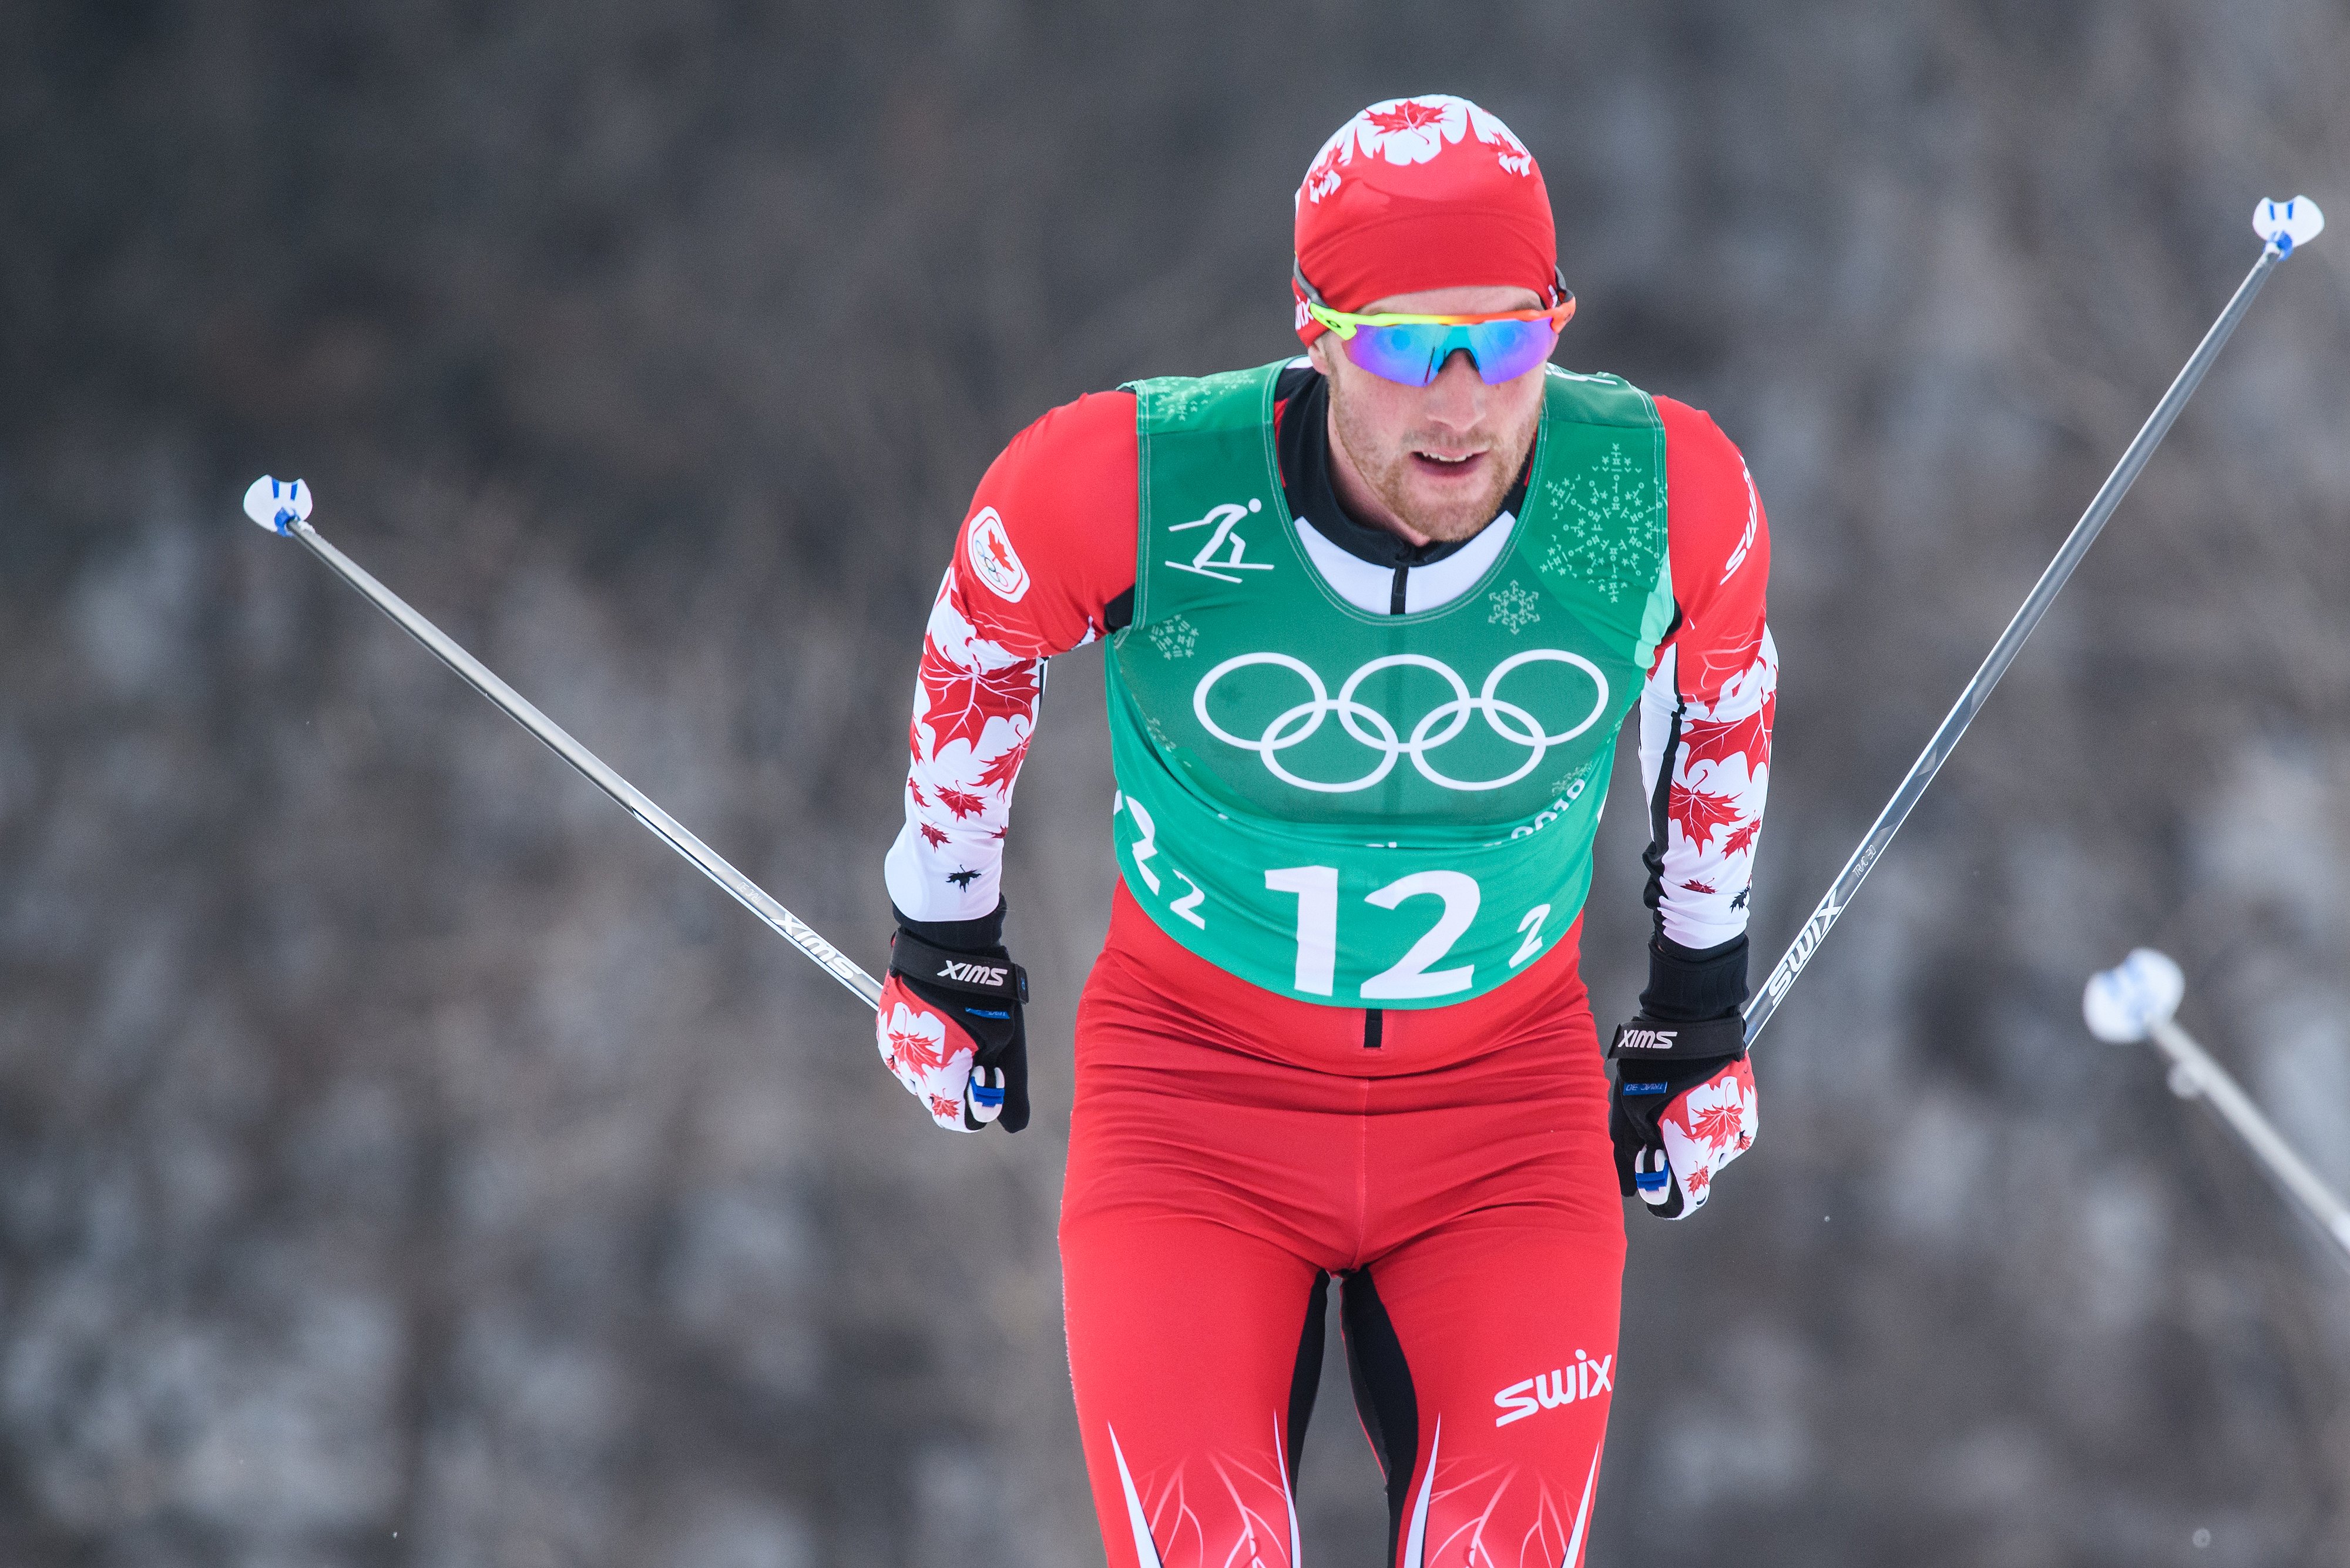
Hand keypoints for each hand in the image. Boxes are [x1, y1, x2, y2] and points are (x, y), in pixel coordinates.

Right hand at [876, 923, 1029, 1132]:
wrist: (947, 943)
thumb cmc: (983, 994)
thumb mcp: (1006, 1042)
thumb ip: (1009, 1090)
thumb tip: (1016, 1126)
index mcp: (940, 1076)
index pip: (956, 1120)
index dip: (979, 1106)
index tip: (991, 1077)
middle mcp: (910, 1067)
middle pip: (937, 1100)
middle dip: (959, 1087)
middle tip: (979, 1052)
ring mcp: (894, 1046)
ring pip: (918, 1078)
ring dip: (939, 1068)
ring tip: (958, 1033)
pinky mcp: (885, 1027)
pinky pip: (903, 1054)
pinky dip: (922, 1049)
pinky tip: (940, 1026)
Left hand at [1607, 1014, 1756, 1218]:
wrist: (1690, 1024)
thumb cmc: (1650, 1070)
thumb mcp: (1628, 1113)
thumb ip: (1631, 1155)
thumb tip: (1629, 1188)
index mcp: (1689, 1153)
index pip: (1684, 1201)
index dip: (1664, 1199)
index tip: (1651, 1184)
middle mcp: (1719, 1147)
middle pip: (1697, 1174)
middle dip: (1676, 1162)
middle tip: (1657, 1132)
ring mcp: (1737, 1126)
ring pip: (1715, 1153)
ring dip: (1697, 1143)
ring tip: (1678, 1109)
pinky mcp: (1748, 1107)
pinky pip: (1735, 1133)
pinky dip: (1718, 1128)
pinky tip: (1700, 1108)